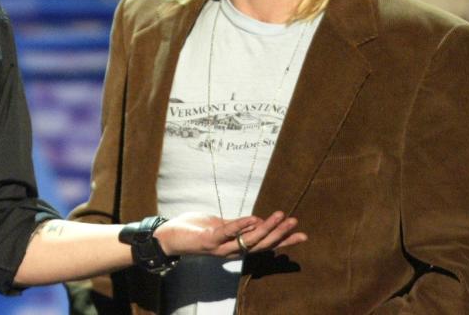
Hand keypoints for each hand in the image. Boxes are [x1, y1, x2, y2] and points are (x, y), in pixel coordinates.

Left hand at [155, 211, 305, 258]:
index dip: (282, 241)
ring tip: (280, 216)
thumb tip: (258, 221)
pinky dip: (241, 225)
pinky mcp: (207, 240)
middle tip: (295, 222)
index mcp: (235, 246)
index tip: (302, 235)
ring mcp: (219, 247)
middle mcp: (230, 250)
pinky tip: (253, 218)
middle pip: (260, 244)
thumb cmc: (193, 229)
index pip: (263, 245)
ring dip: (266, 228)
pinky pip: (227, 232)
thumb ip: (236, 225)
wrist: (166, 236)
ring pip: (248, 241)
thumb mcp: (218, 225)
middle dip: (279, 234)